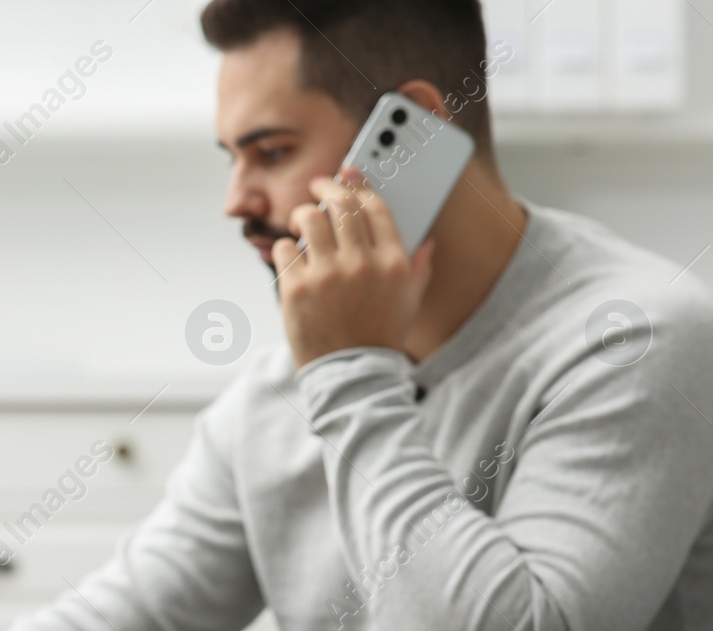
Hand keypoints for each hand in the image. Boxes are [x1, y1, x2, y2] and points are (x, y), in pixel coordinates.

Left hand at [272, 167, 434, 368]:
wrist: (350, 374)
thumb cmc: (380, 336)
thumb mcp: (409, 302)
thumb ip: (418, 268)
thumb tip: (427, 241)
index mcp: (393, 262)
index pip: (374, 206)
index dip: (359, 184)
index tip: (347, 173)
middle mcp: (361, 264)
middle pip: (341, 204)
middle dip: (327, 186)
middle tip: (318, 185)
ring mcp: (326, 275)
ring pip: (309, 219)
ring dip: (303, 213)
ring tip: (301, 220)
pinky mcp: (296, 288)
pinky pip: (284, 249)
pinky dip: (284, 247)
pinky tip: (291, 256)